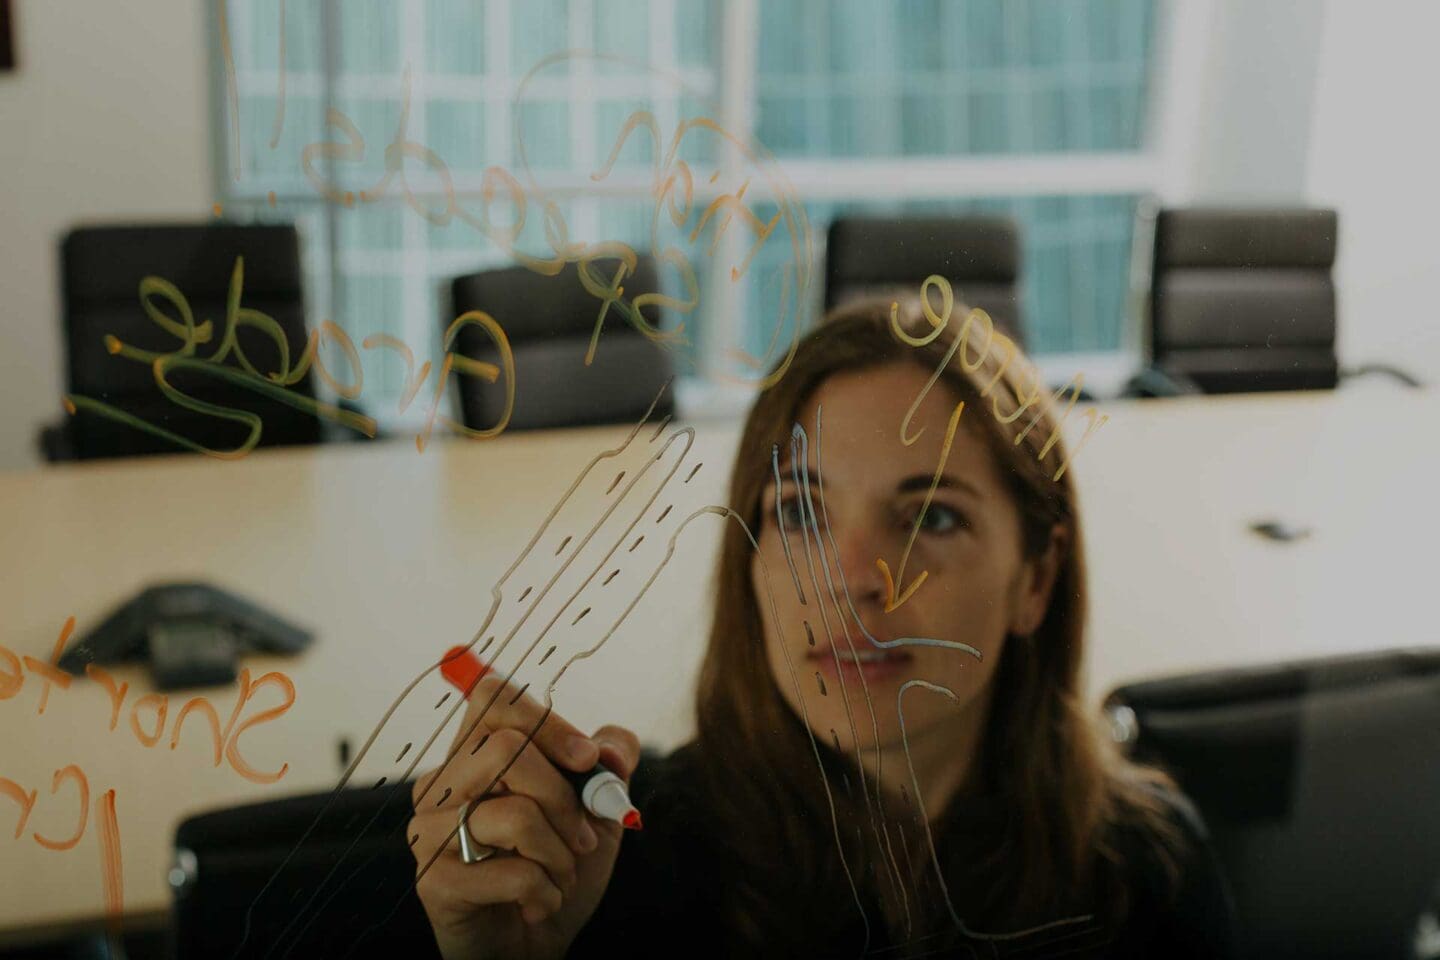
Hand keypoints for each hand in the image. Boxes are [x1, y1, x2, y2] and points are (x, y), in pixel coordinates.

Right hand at [408, 673, 639, 959]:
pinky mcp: (432, 881)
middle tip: (583, 836)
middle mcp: (441, 784)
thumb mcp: (596, 809)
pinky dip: (545, 892)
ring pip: (515, 813)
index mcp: (473, 754)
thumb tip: (609, 752)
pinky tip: (539, 905)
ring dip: (560, 854)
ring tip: (562, 876)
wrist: (535, 946)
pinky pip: (512, 872)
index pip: (492, 697)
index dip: (548, 721)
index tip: (587, 760)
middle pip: (506, 748)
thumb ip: (609, 764)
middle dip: (564, 796)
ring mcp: (429, 831)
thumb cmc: (556, 867)